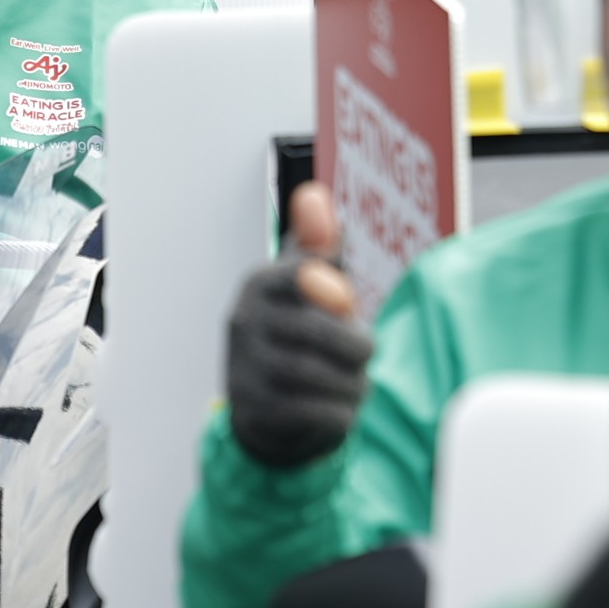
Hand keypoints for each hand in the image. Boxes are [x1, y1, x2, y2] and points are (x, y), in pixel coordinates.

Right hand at [224, 182, 372, 468]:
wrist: (261, 409)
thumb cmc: (294, 334)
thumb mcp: (305, 286)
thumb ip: (318, 244)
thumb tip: (315, 194)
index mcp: (259, 285)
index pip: (304, 274)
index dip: (337, 294)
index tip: (347, 306)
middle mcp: (244, 323)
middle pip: (317, 331)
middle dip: (355, 347)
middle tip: (365, 353)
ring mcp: (244, 369)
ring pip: (318, 375)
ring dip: (351, 382)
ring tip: (355, 383)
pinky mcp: (255, 411)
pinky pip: (315, 412)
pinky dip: (340, 413)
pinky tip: (340, 407)